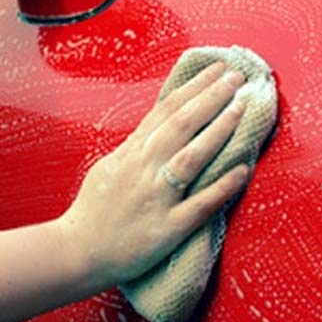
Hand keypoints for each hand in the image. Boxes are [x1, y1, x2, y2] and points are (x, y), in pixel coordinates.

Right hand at [59, 62, 249, 289]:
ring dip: (218, 130)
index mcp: (131, 153)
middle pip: (181, 124)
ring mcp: (157, 198)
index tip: (216, 69)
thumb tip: (158, 123)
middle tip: (236, 76)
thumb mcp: (109, 167)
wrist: (78, 251)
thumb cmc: (94, 211)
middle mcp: (144, 170)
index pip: (165, 110)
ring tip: (241, 107)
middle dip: (211, 96)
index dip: (194, 87)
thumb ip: (135, 146)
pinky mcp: (167, 229)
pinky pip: (200, 205)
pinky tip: (243, 169)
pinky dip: (222, 186)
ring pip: (191, 156)